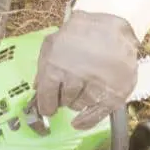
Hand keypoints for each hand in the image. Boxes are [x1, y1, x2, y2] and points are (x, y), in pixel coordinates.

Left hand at [34, 10, 138, 128]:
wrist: (111, 26)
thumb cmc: (79, 35)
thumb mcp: (53, 44)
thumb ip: (42, 66)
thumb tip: (35, 89)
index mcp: (56, 65)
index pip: (46, 95)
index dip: (45, 104)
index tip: (47, 108)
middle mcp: (75, 77)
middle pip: (64, 101)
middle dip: (63, 99)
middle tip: (67, 92)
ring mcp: (96, 85)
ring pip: (80, 105)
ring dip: (77, 102)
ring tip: (81, 90)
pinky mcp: (115, 92)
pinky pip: (97, 114)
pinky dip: (87, 121)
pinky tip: (79, 123)